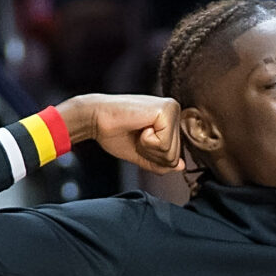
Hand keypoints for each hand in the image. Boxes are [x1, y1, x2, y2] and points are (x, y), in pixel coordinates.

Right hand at [57, 93, 181, 173]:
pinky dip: (147, 142)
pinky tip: (139, 126)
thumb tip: (181, 166)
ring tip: (137, 130)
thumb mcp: (140, 153)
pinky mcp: (166, 110)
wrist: (95, 118)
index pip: (174, 156)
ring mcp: (172, 109)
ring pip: (171, 153)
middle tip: (136, 135)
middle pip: (174, 156)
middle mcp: (174, 111)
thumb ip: (161, 162)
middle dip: (150, 153)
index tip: (137, 139)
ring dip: (148, 147)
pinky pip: (164, 145)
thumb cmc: (114, 132)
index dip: (151, 156)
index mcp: (170, 119)